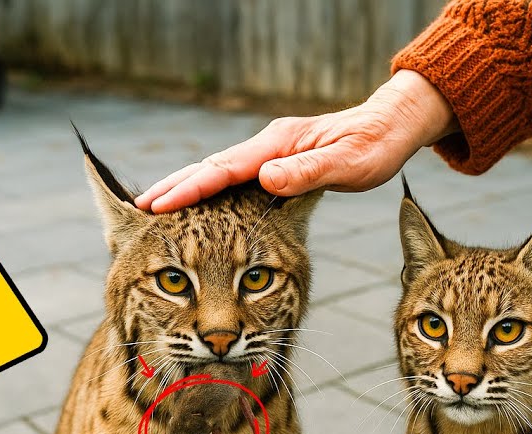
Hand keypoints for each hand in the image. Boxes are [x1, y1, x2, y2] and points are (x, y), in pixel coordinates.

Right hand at [135, 70, 457, 212]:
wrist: (391, 127)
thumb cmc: (375, 147)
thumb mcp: (348, 164)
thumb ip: (307, 173)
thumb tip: (265, 179)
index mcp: (279, 144)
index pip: (225, 168)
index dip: (192, 188)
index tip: (160, 205)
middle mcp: (268, 146)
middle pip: (211, 166)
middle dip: (174, 186)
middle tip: (140, 208)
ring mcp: (270, 154)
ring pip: (218, 171)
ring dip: (186, 188)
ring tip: (154, 207)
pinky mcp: (276, 163)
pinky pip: (234, 178)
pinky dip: (209, 190)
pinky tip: (197, 205)